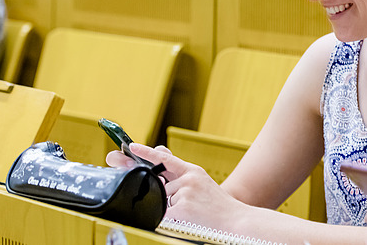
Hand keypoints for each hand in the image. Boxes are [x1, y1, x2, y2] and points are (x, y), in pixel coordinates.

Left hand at [108, 143, 245, 229]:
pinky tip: (189, 219)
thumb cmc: (218, 206)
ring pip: (163, 202)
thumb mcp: (202, 186)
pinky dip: (172, 220)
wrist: (235, 220)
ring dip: (173, 211)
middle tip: (186, 203)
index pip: (165, 159)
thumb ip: (182, 180)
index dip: (146, 153)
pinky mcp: (182, 207)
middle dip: (167, 198)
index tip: (131, 146)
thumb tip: (161, 180)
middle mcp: (189, 178)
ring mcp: (185, 191)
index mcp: (193, 171)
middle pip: (161, 187)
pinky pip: (164, 214)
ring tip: (193, 214)